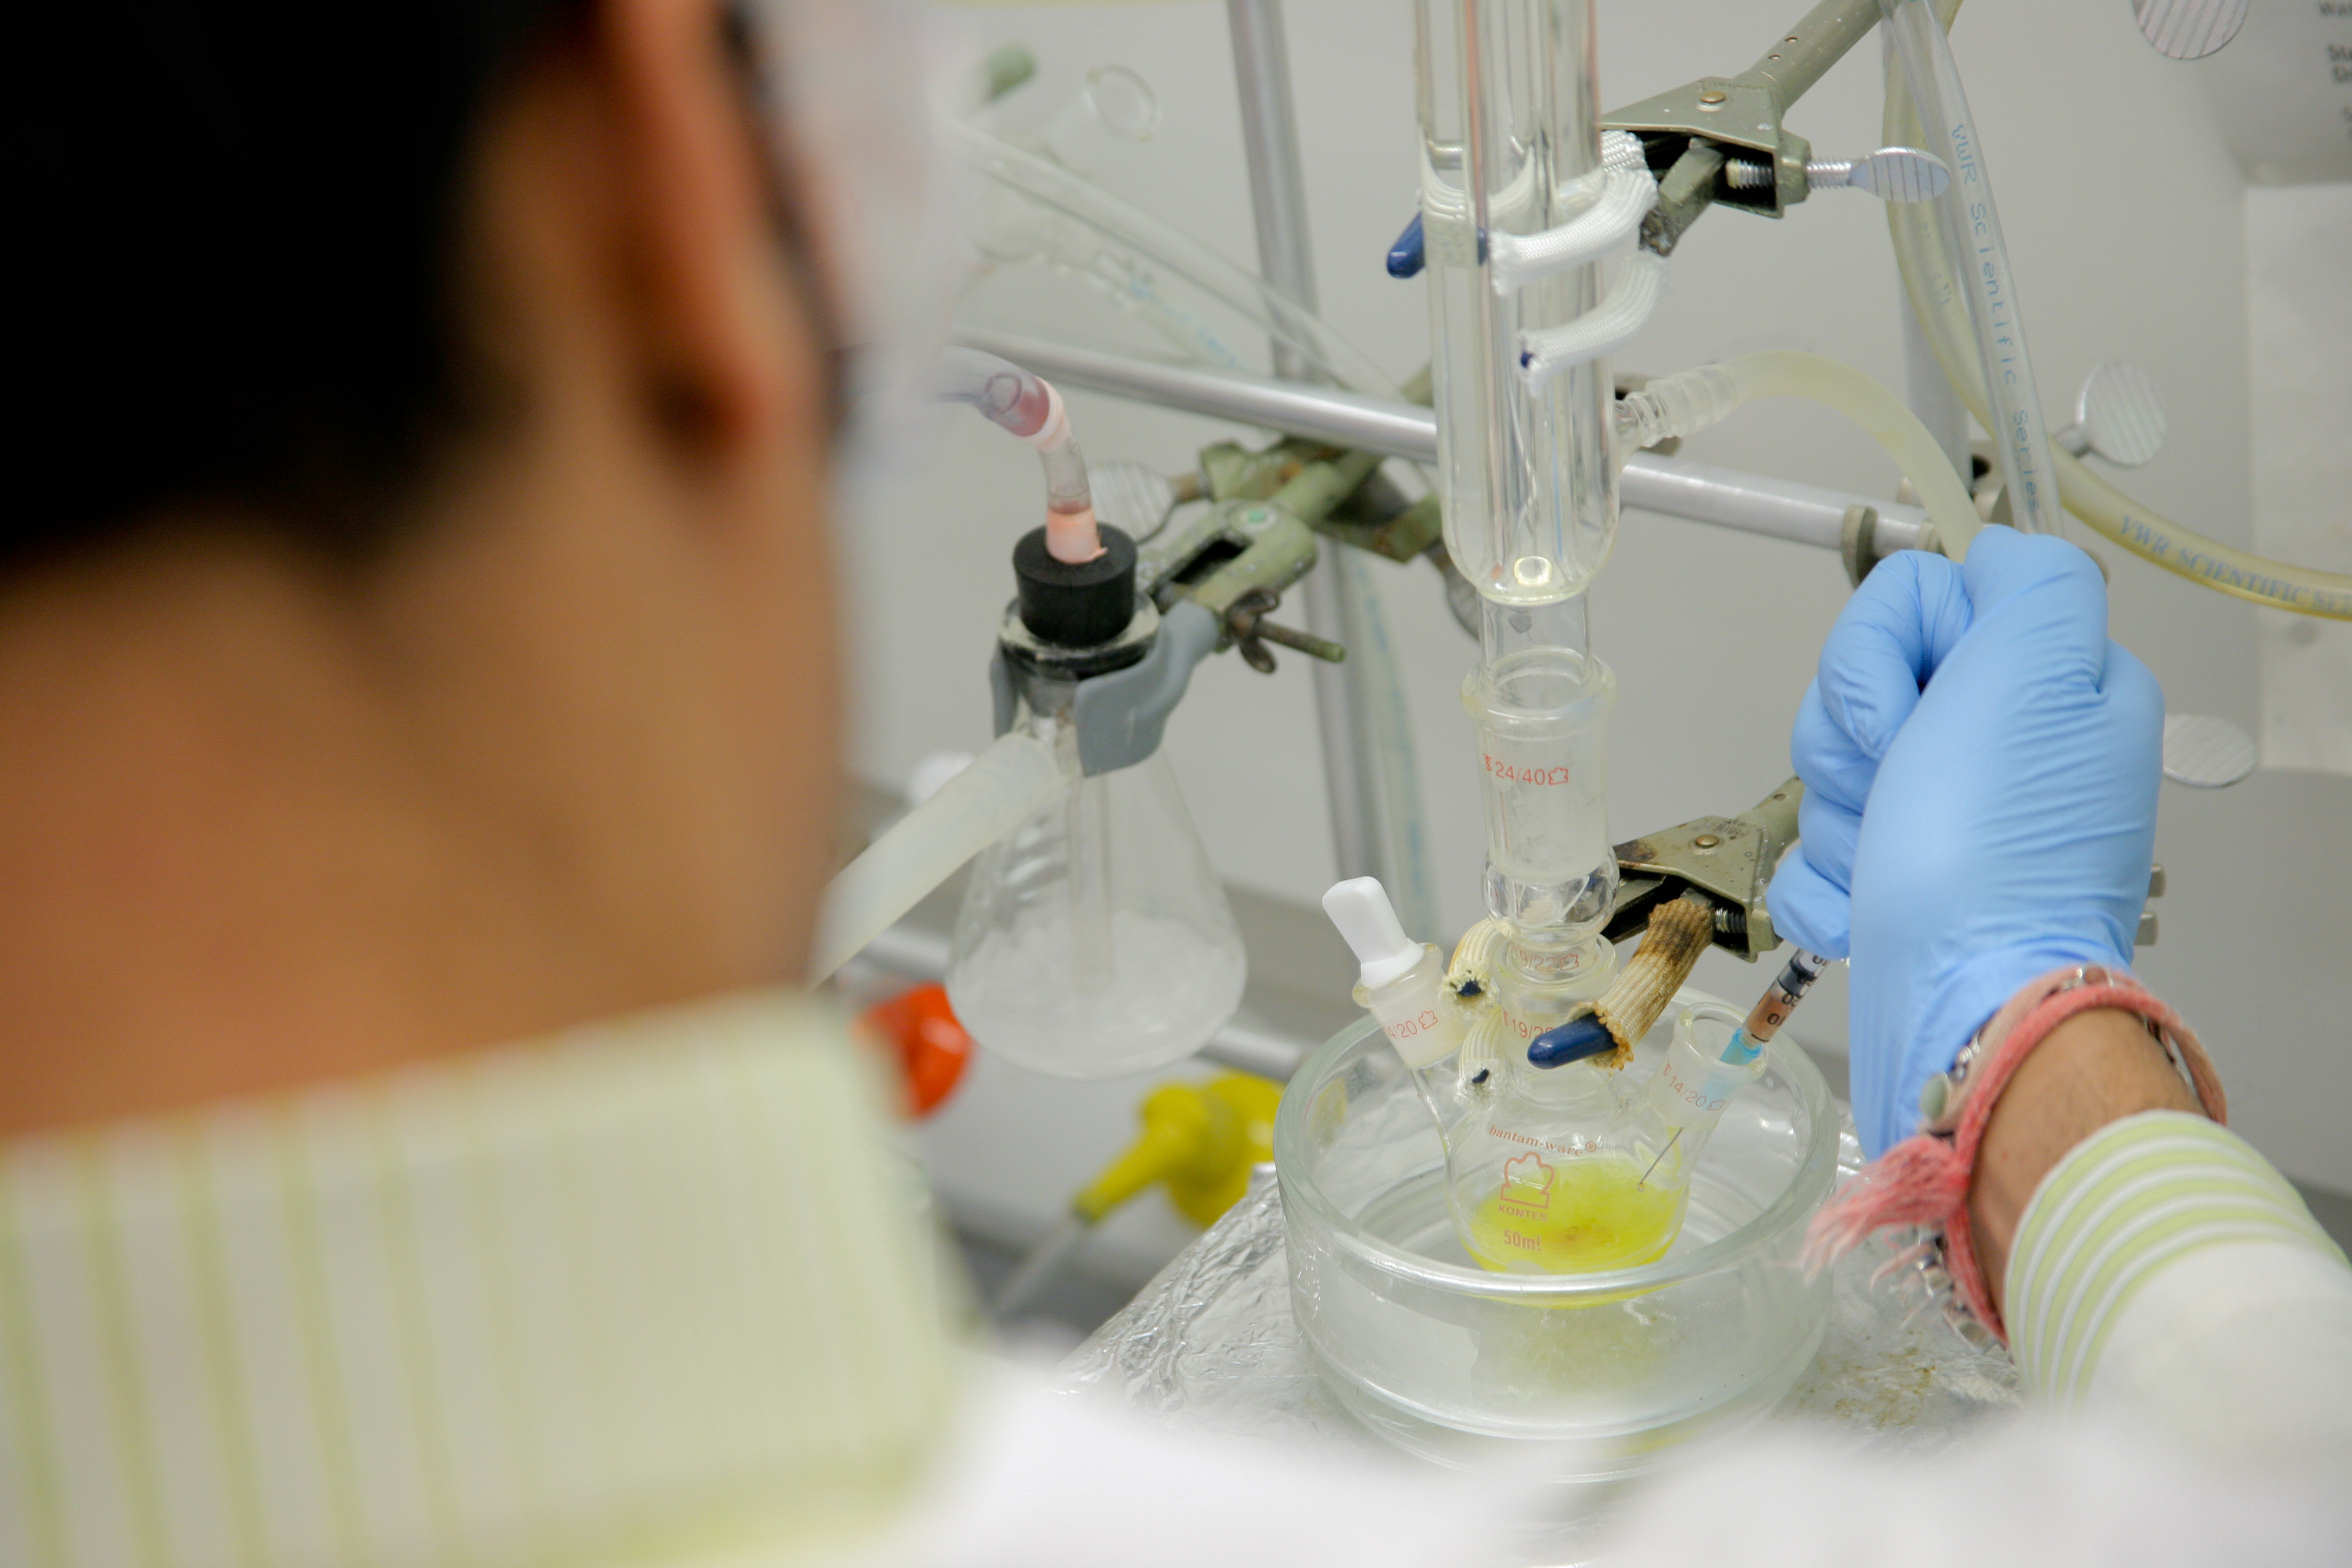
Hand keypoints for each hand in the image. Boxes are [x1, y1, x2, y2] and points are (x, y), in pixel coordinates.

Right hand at [1767, 527, 2163, 1154]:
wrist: (1964, 1010)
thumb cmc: (1989, 852)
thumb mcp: (2040, 667)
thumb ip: (2030, 577)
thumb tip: (1990, 555)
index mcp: (2045, 684)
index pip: (1916, 598)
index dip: (1878, 650)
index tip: (1905, 716)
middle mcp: (2000, 747)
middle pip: (1857, 683)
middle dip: (1846, 741)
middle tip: (1892, 792)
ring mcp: (1944, 823)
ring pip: (1828, 770)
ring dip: (1833, 820)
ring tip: (1884, 867)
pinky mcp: (1893, 890)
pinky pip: (1815, 855)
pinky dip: (1824, 887)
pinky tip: (1862, 913)